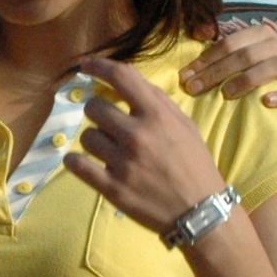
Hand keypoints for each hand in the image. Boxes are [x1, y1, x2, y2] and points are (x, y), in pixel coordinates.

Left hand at [66, 57, 237, 238]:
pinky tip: (84, 162)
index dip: (98, 66)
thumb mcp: (185, 125)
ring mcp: (123, 162)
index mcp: (157, 115)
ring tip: (109, 150)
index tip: (85, 66)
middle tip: (110, 124)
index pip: (121, 77)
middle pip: (94, 107)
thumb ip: (157, 102)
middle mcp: (137, 135)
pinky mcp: (112, 187)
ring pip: (86, 136)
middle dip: (99, 113)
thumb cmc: (194, 164)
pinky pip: (77, 164)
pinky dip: (76, 161)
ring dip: (94, 140)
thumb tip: (128, 82)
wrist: (200, 211)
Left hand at [183, 20, 276, 108]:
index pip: (231, 43)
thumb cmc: (252, 75)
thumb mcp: (236, 58)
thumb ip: (219, 46)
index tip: (185, 76)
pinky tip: (266, 102)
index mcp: (263, 34)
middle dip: (217, 72)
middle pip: (248, 54)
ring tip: (226, 94)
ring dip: (247, 79)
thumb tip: (198, 31)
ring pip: (273, 66)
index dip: (206, 59)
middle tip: (195, 88)